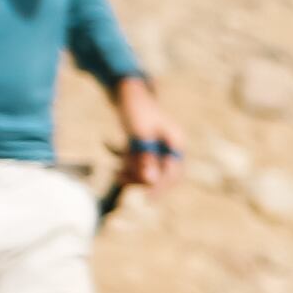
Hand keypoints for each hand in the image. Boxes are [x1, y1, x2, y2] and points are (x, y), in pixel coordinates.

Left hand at [110, 74, 185, 196]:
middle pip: (162, 175)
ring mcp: (159, 148)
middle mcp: (170, 147)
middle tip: (121, 178)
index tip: (147, 198)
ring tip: (116, 172)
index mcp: (176, 142)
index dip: (162, 187)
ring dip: (133, 175)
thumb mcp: (139, 134)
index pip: (174, 172)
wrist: (127, 93)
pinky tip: (116, 165)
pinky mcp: (148, 149)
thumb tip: (151, 181)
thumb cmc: (136, 110)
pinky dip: (129, 168)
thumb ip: (146, 157)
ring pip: (149, 172)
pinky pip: (141, 166)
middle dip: (142, 180)